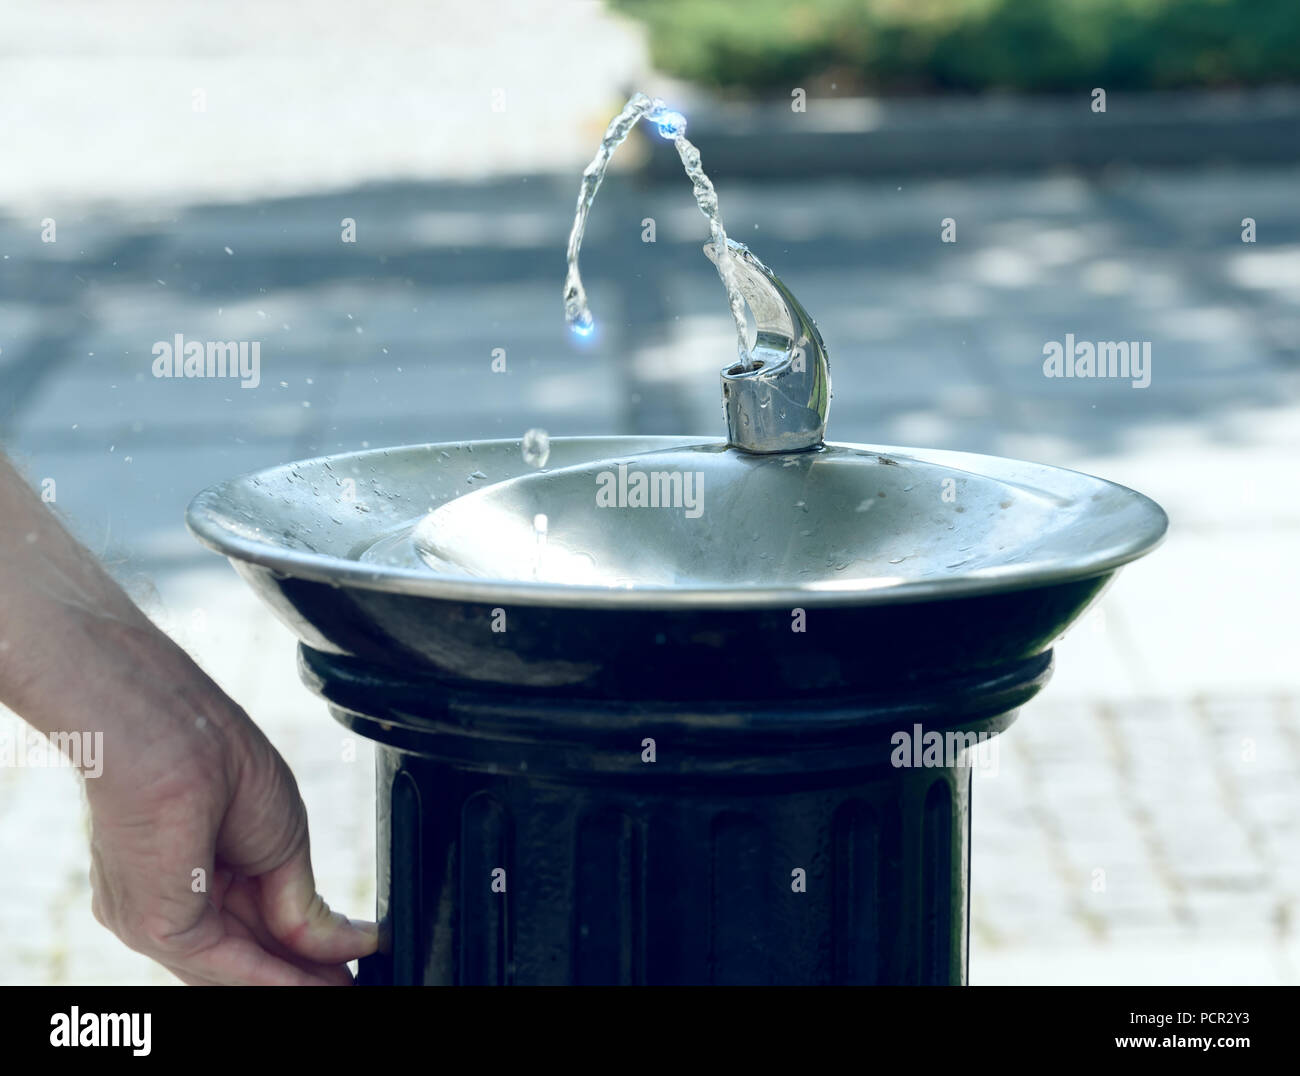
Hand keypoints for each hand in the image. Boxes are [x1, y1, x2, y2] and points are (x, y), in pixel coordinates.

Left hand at [82, 618, 376, 984]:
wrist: (176, 734)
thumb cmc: (220, 758)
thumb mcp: (284, 840)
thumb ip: (300, 903)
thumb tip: (344, 943)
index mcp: (194, 867)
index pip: (253, 923)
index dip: (304, 948)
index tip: (349, 960)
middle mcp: (169, 899)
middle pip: (246, 952)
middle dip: (302, 973)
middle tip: (352, 984)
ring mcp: (156, 917)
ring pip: (236, 967)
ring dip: (295, 984)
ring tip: (344, 990)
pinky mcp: (157, 925)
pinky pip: (224, 965)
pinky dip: (276, 979)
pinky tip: (320, 984)